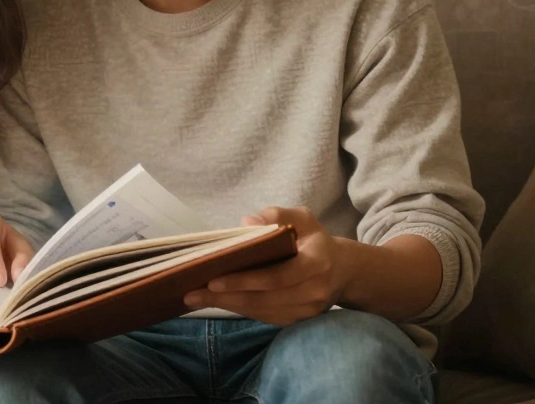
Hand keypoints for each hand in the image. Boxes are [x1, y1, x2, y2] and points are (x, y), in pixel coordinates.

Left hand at [183, 206, 353, 325]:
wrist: (342, 271)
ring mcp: (306, 310)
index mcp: (317, 263)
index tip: (214, 280)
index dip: (245, 280)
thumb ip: (276, 215)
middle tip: (191, 293)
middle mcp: (314, 292)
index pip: (277, 276)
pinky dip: (238, 309)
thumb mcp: (302, 218)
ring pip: (260, 310)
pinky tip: (216, 301)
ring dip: (226, 305)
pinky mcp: (297, 320)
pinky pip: (264, 316)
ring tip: (194, 298)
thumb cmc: (314, 240)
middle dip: (224, 296)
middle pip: (263, 298)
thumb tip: (247, 224)